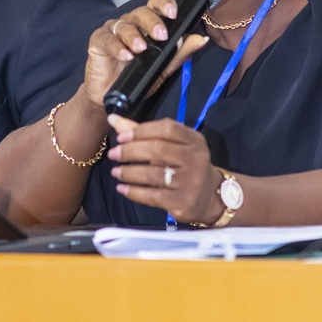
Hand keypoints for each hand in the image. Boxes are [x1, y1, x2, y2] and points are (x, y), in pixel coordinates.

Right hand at [83, 0, 208, 108]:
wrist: (113, 97)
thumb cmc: (139, 77)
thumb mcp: (163, 67)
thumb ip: (180, 53)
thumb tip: (201, 39)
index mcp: (147, 24)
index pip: (155, 4)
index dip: (164, 4)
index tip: (173, 13)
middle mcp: (130, 23)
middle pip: (141, 12)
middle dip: (152, 22)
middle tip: (161, 35)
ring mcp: (113, 31)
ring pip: (124, 25)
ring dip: (134, 36)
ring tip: (141, 49)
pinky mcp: (98, 41)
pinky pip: (107, 39)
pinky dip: (117, 47)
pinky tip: (126, 56)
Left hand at [105, 114, 222, 223]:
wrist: (209, 197)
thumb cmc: (185, 166)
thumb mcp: (172, 146)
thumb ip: (144, 133)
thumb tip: (113, 119)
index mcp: (193, 140)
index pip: (167, 128)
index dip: (141, 131)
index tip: (121, 137)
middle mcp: (195, 158)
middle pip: (158, 150)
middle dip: (131, 151)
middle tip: (114, 154)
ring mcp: (190, 181)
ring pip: (153, 174)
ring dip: (129, 172)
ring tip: (116, 172)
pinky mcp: (183, 201)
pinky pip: (153, 196)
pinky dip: (134, 192)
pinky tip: (122, 188)